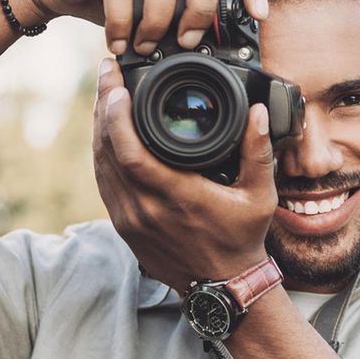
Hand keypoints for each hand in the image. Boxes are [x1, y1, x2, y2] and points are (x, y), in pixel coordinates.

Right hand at [19, 0, 269, 54]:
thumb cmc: (114, 3)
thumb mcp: (157, 14)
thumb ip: (183, 22)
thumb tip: (214, 58)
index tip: (260, 16)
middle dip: (201, 9)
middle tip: (188, 42)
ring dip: (157, 22)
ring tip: (145, 48)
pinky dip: (122, 20)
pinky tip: (118, 44)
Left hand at [92, 58, 276, 290]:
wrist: (222, 286)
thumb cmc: (241, 240)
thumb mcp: (260, 196)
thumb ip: (258, 152)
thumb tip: (259, 112)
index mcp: (176, 196)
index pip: (130, 151)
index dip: (116, 115)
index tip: (116, 84)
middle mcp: (145, 208)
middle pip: (107, 150)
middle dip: (102, 106)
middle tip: (106, 72)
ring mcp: (129, 219)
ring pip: (100, 165)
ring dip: (99, 127)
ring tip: (105, 94)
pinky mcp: (123, 226)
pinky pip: (104, 182)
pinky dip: (102, 153)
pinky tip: (107, 132)